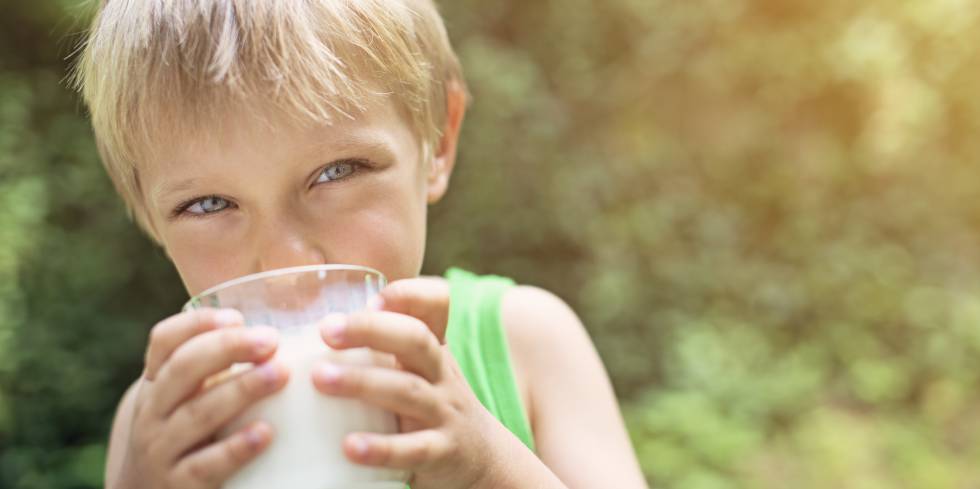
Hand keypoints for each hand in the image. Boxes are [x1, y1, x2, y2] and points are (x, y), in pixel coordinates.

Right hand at [112, 308, 288, 488]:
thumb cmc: (182, 442)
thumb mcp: (182, 402)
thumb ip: (211, 370)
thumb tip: (271, 335)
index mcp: (155, 384)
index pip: (164, 341)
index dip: (198, 323)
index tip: (237, 316)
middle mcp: (151, 413)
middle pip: (183, 368)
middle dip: (228, 348)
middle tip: (271, 340)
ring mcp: (161, 450)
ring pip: (198, 414)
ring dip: (241, 390)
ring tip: (280, 374)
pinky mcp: (178, 486)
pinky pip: (207, 465)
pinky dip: (236, 448)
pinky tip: (265, 433)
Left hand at [313, 277, 502, 488]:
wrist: (483, 459)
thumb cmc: (431, 407)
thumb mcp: (418, 371)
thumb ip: (379, 349)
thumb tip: (305, 334)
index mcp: (431, 349)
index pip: (436, 304)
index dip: (409, 294)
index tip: (373, 297)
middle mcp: (441, 374)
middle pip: (416, 339)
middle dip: (371, 329)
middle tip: (327, 331)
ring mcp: (445, 412)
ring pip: (408, 390)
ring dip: (362, 382)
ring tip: (321, 379)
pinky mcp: (442, 452)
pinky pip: (414, 449)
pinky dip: (382, 448)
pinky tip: (350, 446)